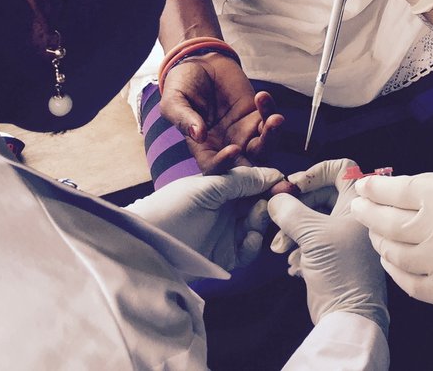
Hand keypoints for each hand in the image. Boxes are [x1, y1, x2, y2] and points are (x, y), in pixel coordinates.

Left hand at [128, 165, 284, 270]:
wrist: (146, 245)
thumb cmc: (172, 208)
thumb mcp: (208, 188)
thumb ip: (241, 180)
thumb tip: (274, 173)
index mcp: (221, 188)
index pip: (253, 183)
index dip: (270, 182)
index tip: (286, 182)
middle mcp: (226, 210)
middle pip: (260, 204)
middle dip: (272, 202)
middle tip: (283, 200)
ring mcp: (226, 234)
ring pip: (257, 227)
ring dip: (262, 220)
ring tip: (258, 215)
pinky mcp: (225, 258)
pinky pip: (248, 251)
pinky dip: (253, 245)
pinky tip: (250, 238)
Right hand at [160, 52, 284, 172]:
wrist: (199, 61)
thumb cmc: (182, 84)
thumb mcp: (173, 100)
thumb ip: (183, 118)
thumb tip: (198, 135)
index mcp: (203, 148)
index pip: (215, 168)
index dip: (225, 164)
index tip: (233, 149)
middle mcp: (225, 144)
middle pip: (247, 165)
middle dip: (262, 166)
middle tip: (269, 150)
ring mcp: (243, 130)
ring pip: (264, 145)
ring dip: (272, 136)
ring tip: (274, 119)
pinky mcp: (255, 114)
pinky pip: (268, 119)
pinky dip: (270, 110)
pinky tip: (262, 96)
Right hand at [268, 159, 388, 332]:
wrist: (348, 315)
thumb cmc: (339, 268)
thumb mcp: (312, 234)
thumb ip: (290, 211)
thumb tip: (275, 199)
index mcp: (358, 204)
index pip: (341, 169)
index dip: (315, 172)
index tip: (293, 186)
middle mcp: (353, 217)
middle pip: (320, 195)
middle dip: (295, 208)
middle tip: (278, 219)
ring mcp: (343, 237)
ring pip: (312, 220)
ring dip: (292, 231)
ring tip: (280, 249)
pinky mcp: (332, 257)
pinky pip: (310, 242)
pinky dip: (298, 249)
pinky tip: (292, 264)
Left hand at [351, 172, 432, 313]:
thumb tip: (397, 189)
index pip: (399, 190)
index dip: (376, 189)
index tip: (363, 188)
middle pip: (389, 222)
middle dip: (368, 214)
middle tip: (359, 209)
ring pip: (395, 254)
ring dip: (380, 242)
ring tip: (376, 234)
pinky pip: (411, 284)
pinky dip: (396, 271)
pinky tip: (392, 261)